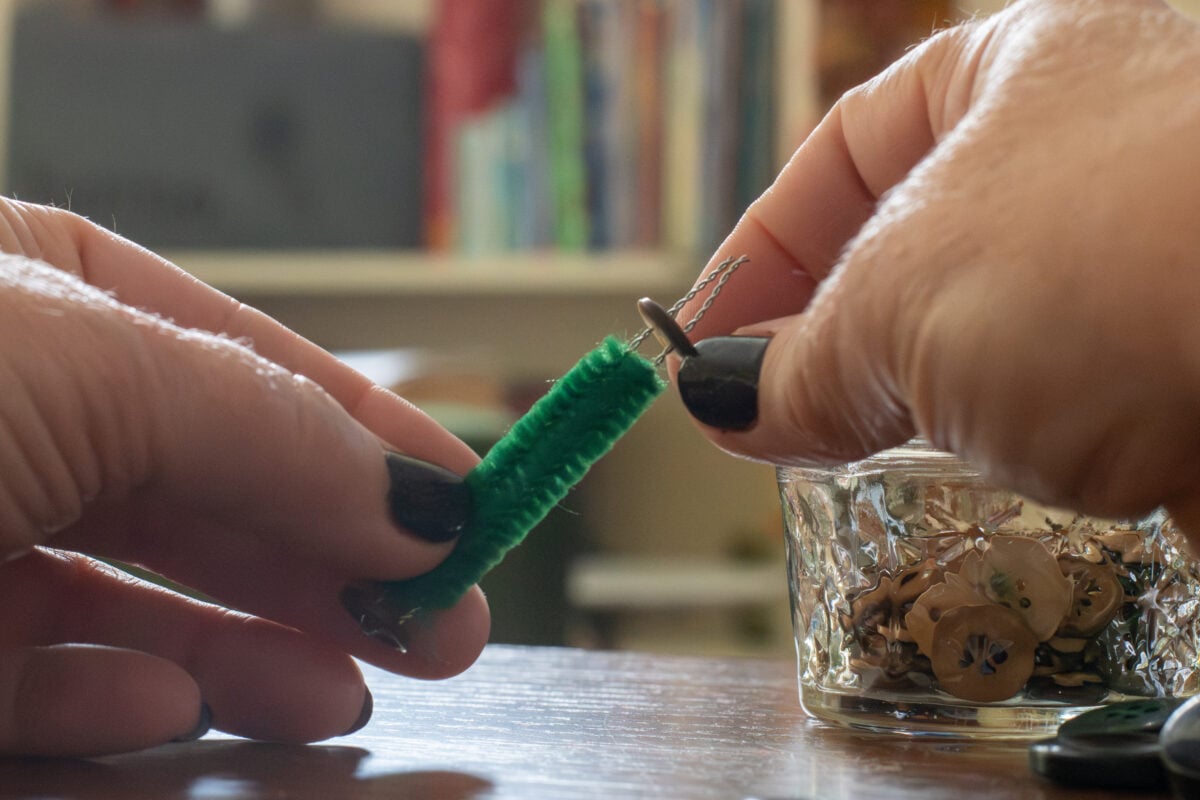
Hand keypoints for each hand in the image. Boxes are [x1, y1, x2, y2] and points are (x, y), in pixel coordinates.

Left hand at [0, 199, 489, 754]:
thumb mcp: (89, 363)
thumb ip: (269, 429)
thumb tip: (420, 500)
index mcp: (43, 290)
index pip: (251, 370)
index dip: (374, 438)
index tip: (471, 502)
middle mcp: (14, 407)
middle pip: (213, 495)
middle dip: (336, 562)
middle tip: (441, 619)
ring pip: (133, 602)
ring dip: (248, 652)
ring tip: (336, 688)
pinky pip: (31, 684)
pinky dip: (114, 701)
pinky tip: (170, 707)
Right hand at [675, 0, 1199, 539]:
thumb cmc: (1125, 260)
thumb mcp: (908, 302)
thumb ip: (801, 362)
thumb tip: (723, 405)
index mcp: (1027, 69)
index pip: (844, 155)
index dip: (756, 253)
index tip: (695, 345)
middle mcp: (1103, 153)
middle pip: (914, 250)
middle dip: (828, 338)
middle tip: (762, 419)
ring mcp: (1156, 264)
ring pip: (989, 339)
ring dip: (911, 406)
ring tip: (847, 463)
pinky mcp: (1193, 370)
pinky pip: (1065, 407)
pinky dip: (997, 453)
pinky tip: (963, 490)